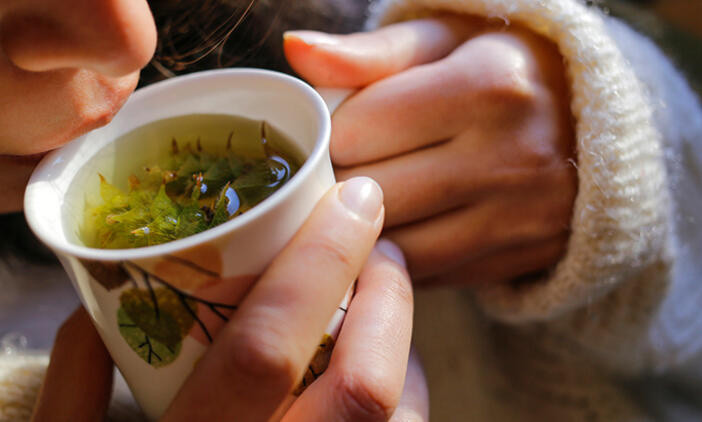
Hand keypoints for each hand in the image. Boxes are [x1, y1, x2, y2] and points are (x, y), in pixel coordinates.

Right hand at [32, 178, 427, 421]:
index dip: (321, 262)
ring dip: (406, 347)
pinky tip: (386, 375)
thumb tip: (95, 302)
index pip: (269, 347)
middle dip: (390, 295)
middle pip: (365, 385)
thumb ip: (73, 385)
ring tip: (384, 303)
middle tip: (381, 243)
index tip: (354, 199)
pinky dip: (407, 398)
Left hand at [284, 16, 576, 285]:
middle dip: (336, 186)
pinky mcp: (521, 258)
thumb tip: (296, 49)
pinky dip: (399, 258)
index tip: (331, 132)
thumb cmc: (503, 70)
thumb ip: (370, 51)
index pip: (356, 130)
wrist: (600, 124)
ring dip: (361, 232)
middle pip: (370, 196)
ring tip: (360, 202)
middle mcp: (510, 157)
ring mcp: (520, 217)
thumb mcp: (445, 40)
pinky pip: (429, 276)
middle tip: (334, 171)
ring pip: (394, 248)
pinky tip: (399, 229)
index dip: (328, 135)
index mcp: (488, 85)